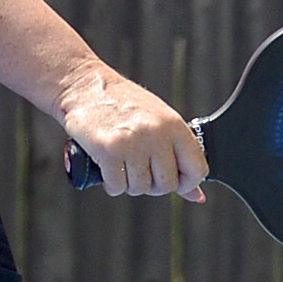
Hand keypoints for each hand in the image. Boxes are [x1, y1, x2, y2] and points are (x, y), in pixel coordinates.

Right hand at [58, 62, 206, 200]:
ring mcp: (133, 142)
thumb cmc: (123, 105)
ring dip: (129, 184)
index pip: (197, 170)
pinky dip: (111, 184)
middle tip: (139, 170)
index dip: (186, 183)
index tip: (173, 180)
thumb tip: (197, 195)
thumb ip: (179, 156)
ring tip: (122, 164)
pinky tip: (108, 168)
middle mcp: (156, 133)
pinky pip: (117, 187)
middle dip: (152, 184)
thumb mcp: (159, 122)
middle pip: (167, 185)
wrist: (85, 86)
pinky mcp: (108, 150)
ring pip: (140, 188)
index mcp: (175, 125)